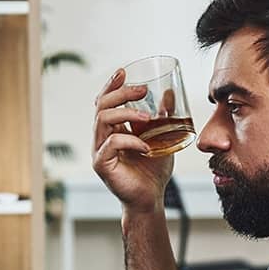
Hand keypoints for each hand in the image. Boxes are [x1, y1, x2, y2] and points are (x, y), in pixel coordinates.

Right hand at [92, 68, 173, 213]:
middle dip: (120, 93)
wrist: (151, 198)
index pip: (104, 102)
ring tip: (146, 116)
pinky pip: (112, 144)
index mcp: (112, 129)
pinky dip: (130, 140)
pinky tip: (146, 146)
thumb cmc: (153, 170)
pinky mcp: (102, 164)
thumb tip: (170, 93)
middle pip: (101, 105)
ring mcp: (99, 150)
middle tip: (142, 90)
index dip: (111, 85)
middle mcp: (101, 137)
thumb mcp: (162, 137)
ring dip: (125, 112)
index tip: (123, 71)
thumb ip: (164, 117)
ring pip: (102, 120)